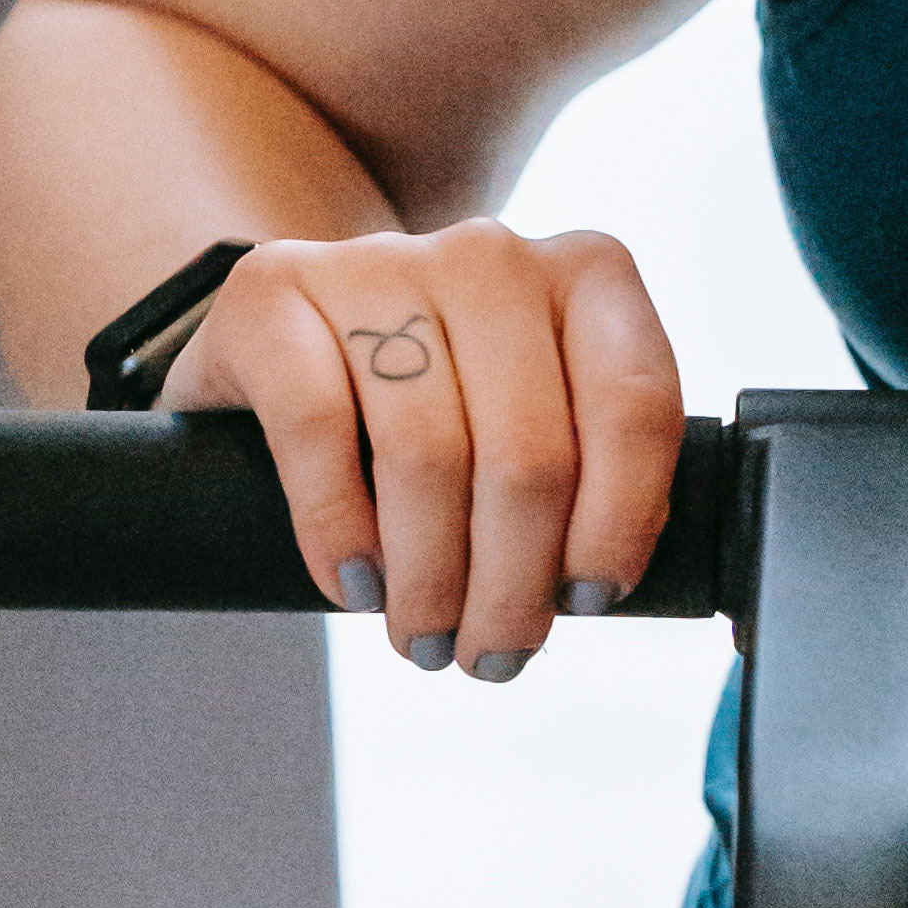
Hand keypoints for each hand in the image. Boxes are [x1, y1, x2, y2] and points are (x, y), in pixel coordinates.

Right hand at [158, 222, 683, 677]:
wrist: (287, 331)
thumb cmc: (439, 392)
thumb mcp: (534, 406)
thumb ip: (587, 464)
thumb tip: (603, 584)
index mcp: (587, 271)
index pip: (635, 402)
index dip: (621, 519)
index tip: (593, 599)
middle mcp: (492, 255)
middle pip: (530, 451)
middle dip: (514, 583)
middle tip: (494, 653)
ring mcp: (381, 263)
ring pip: (428, 455)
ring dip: (430, 579)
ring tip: (426, 638)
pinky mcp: (273, 291)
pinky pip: (317, 430)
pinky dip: (340, 530)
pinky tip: (353, 587)